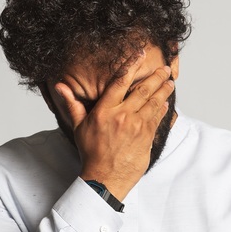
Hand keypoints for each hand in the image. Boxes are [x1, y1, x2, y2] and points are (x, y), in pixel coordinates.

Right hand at [55, 52, 174, 199]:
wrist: (105, 178)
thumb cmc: (91, 153)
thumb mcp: (78, 127)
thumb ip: (73, 104)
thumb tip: (60, 86)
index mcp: (104, 110)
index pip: (120, 81)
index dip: (131, 65)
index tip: (141, 53)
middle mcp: (122, 115)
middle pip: (143, 89)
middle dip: (157, 76)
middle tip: (166, 68)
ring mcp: (136, 126)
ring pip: (154, 102)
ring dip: (164, 90)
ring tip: (170, 82)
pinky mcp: (146, 137)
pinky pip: (157, 118)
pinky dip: (162, 109)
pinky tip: (166, 103)